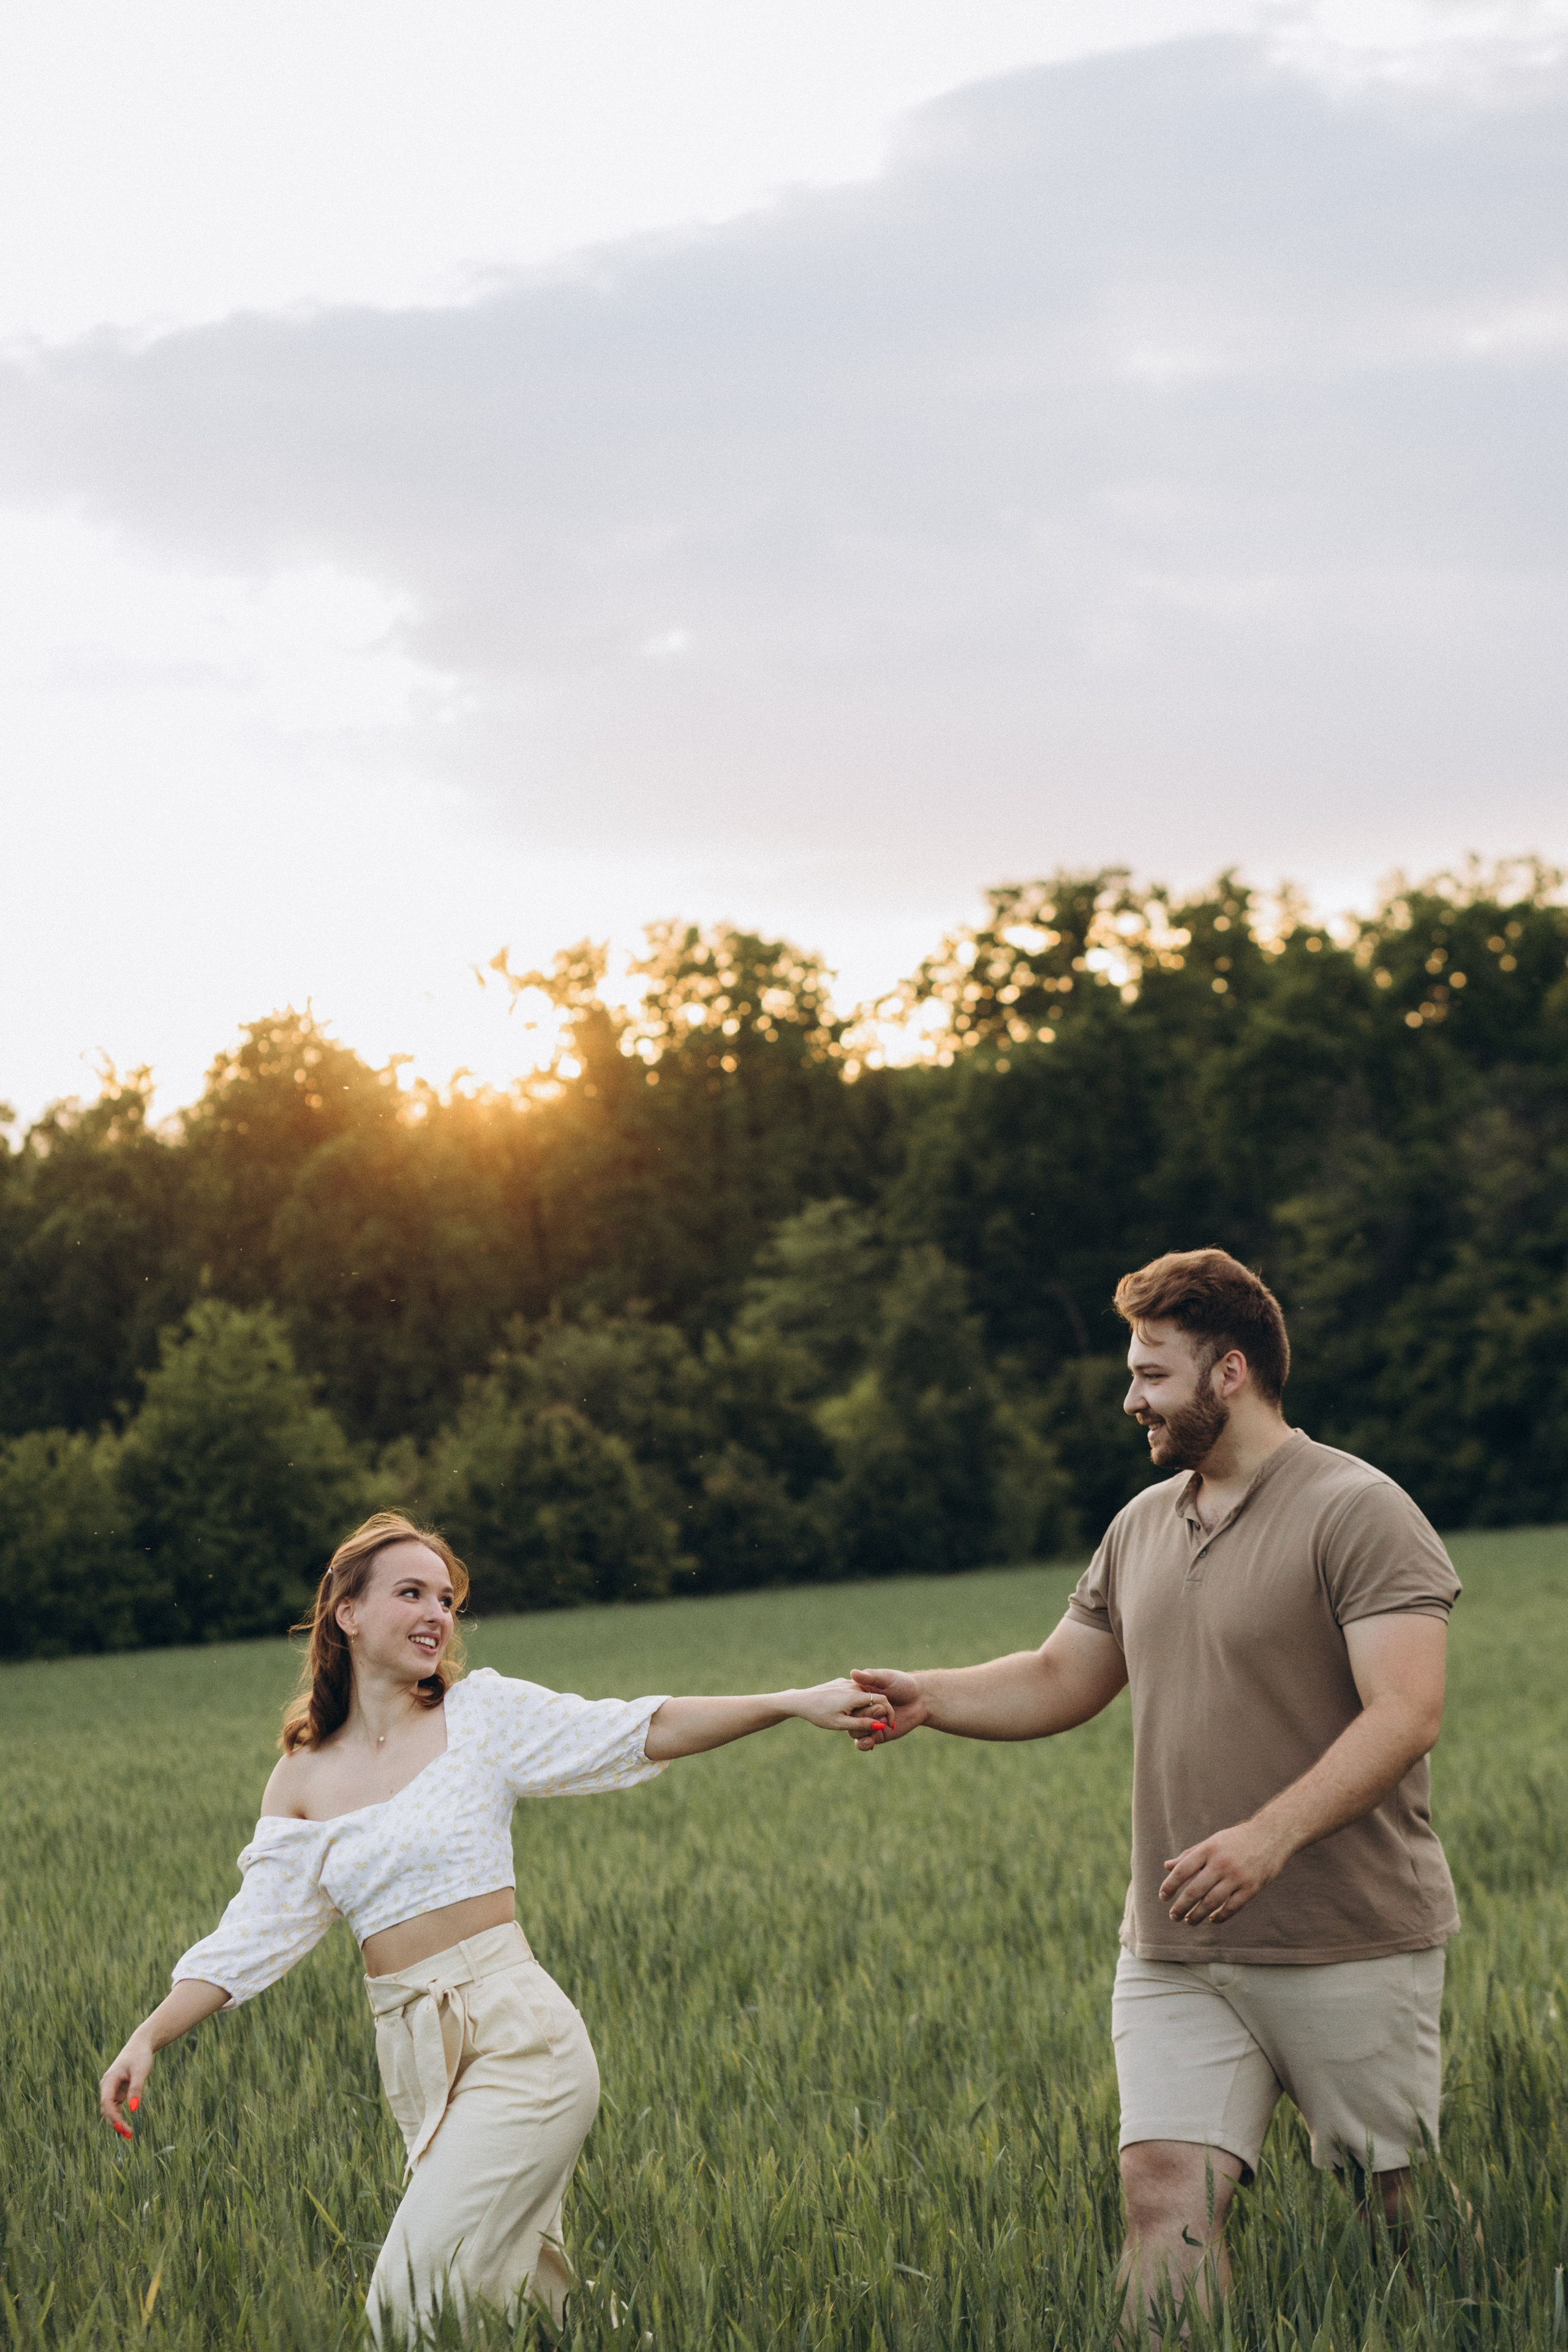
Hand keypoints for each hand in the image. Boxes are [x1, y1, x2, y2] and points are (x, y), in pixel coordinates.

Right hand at [100, 2033, 153, 2139]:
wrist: (140, 2045)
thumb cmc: (140, 2056)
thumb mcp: (141, 2071)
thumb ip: (136, 2089)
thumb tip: (133, 2109)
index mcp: (109, 2080)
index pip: (106, 2102)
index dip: (113, 2116)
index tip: (122, 2126)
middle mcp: (107, 2086)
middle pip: (107, 2109)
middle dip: (115, 2123)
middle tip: (129, 2135)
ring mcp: (111, 2090)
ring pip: (110, 2111)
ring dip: (117, 2122)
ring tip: (129, 2134)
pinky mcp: (117, 2092)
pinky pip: (116, 2108)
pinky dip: (120, 2117)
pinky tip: (127, 2126)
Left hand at [790, 1678, 893, 1735]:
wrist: (800, 1701)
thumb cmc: (820, 1714)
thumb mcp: (841, 1724)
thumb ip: (862, 1724)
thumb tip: (881, 1725)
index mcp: (855, 1695)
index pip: (881, 1701)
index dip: (889, 1713)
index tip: (891, 1724)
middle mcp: (852, 1686)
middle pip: (873, 1697)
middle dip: (878, 1711)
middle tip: (879, 1725)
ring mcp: (845, 1682)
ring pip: (863, 1694)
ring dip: (868, 1705)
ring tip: (865, 1719)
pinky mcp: (839, 1682)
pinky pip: (854, 1691)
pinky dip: (857, 1701)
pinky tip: (850, 1710)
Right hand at [848, 1667, 927, 1748]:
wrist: (920, 1699)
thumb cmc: (903, 1684)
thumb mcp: (886, 1678)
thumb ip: (870, 1677)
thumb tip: (852, 1672)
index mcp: (859, 1695)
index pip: (847, 1703)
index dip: (854, 1705)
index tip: (870, 1701)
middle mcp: (861, 1710)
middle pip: (850, 1719)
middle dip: (866, 1716)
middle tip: (882, 1710)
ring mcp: (868, 1723)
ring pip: (854, 1732)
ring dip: (866, 1729)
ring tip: (883, 1723)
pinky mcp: (877, 1735)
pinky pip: (863, 1743)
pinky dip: (864, 1744)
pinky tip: (870, 1741)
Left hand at [1159, 1818, 1292, 1924]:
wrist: (1271, 1835)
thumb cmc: (1236, 1839)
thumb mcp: (1212, 1842)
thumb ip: (1189, 1855)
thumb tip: (1167, 1866)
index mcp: (1208, 1849)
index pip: (1183, 1870)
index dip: (1170, 1885)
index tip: (1163, 1897)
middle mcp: (1221, 1863)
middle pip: (1195, 1891)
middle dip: (1181, 1907)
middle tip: (1173, 1916)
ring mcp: (1237, 1876)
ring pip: (1212, 1902)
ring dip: (1197, 1915)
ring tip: (1189, 1921)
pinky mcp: (1252, 1888)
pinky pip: (1232, 1907)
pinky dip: (1220, 1916)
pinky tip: (1212, 1919)